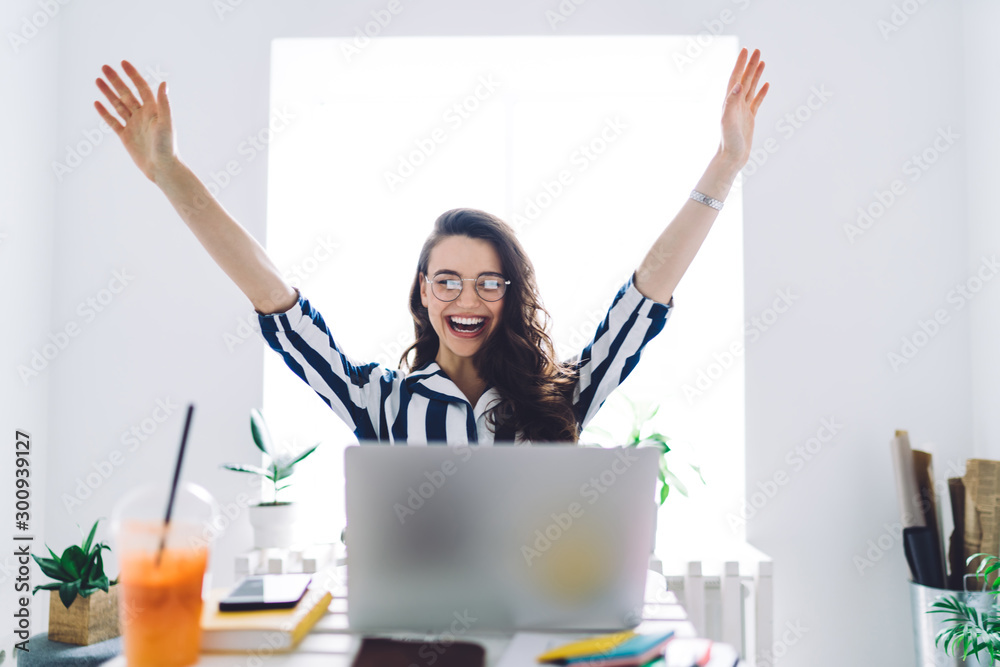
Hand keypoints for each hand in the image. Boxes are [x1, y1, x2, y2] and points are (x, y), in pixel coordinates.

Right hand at [94, 60, 176, 182]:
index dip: (133, 75)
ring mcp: (133, 125)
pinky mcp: (126, 137)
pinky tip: (97, 103)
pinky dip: (105, 113)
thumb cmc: (167, 147)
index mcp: (153, 110)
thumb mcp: (166, 123)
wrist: (162, 168)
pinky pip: (113, 122)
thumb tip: (164, 83)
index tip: (123, 63)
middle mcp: (142, 116)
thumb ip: (164, 104)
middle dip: (116, 80)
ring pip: (118, 105)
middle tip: (104, 67)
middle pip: (127, 94)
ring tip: (98, 80)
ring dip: (108, 93)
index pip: (141, 88)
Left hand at [718, 47, 769, 169]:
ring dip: (756, 75)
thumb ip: (731, 102)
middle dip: (750, 65)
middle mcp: (735, 104)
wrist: (731, 157)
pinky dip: (761, 92)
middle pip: (744, 79)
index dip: (740, 64)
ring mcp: (742, 111)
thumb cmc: (728, 141)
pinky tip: (765, 84)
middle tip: (757, 50)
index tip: (746, 50)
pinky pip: (756, 101)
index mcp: (729, 102)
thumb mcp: (728, 121)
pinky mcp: (749, 119)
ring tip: (762, 61)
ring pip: (750, 88)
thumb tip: (738, 85)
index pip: (736, 78)